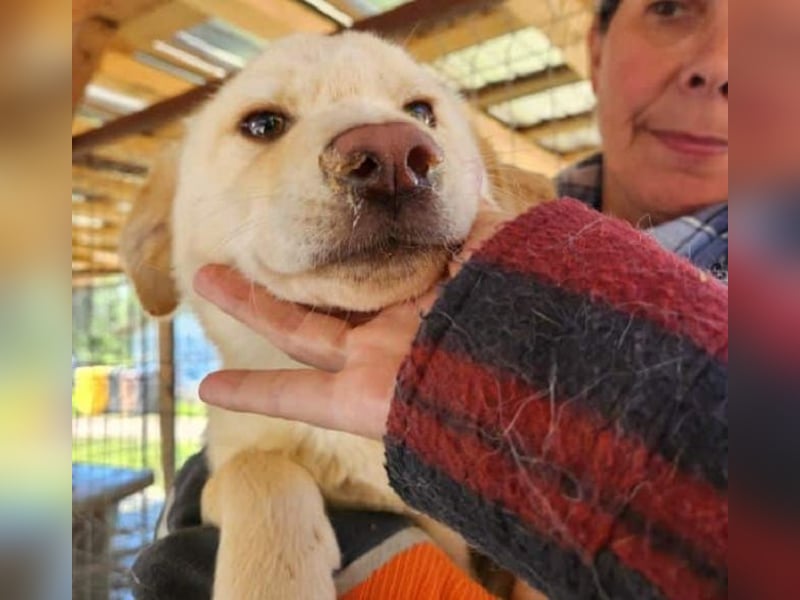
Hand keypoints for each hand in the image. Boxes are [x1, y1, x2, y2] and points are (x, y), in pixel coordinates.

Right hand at [195, 200, 511, 438]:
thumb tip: (457, 171)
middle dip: (282, 269)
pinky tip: (209, 387)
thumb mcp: (494, 240)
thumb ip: (469, 212)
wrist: (533, 368)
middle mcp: (394, 328)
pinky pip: (295, 397)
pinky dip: (253, 392)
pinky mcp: (358, 401)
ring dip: (249, 309)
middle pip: (321, 296)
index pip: (372, 265)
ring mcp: (373, 365)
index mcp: (425, 293)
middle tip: (246, 238)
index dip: (340, 241)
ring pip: (296, 333)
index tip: (315, 211)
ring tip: (204, 279)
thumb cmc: (518, 301)